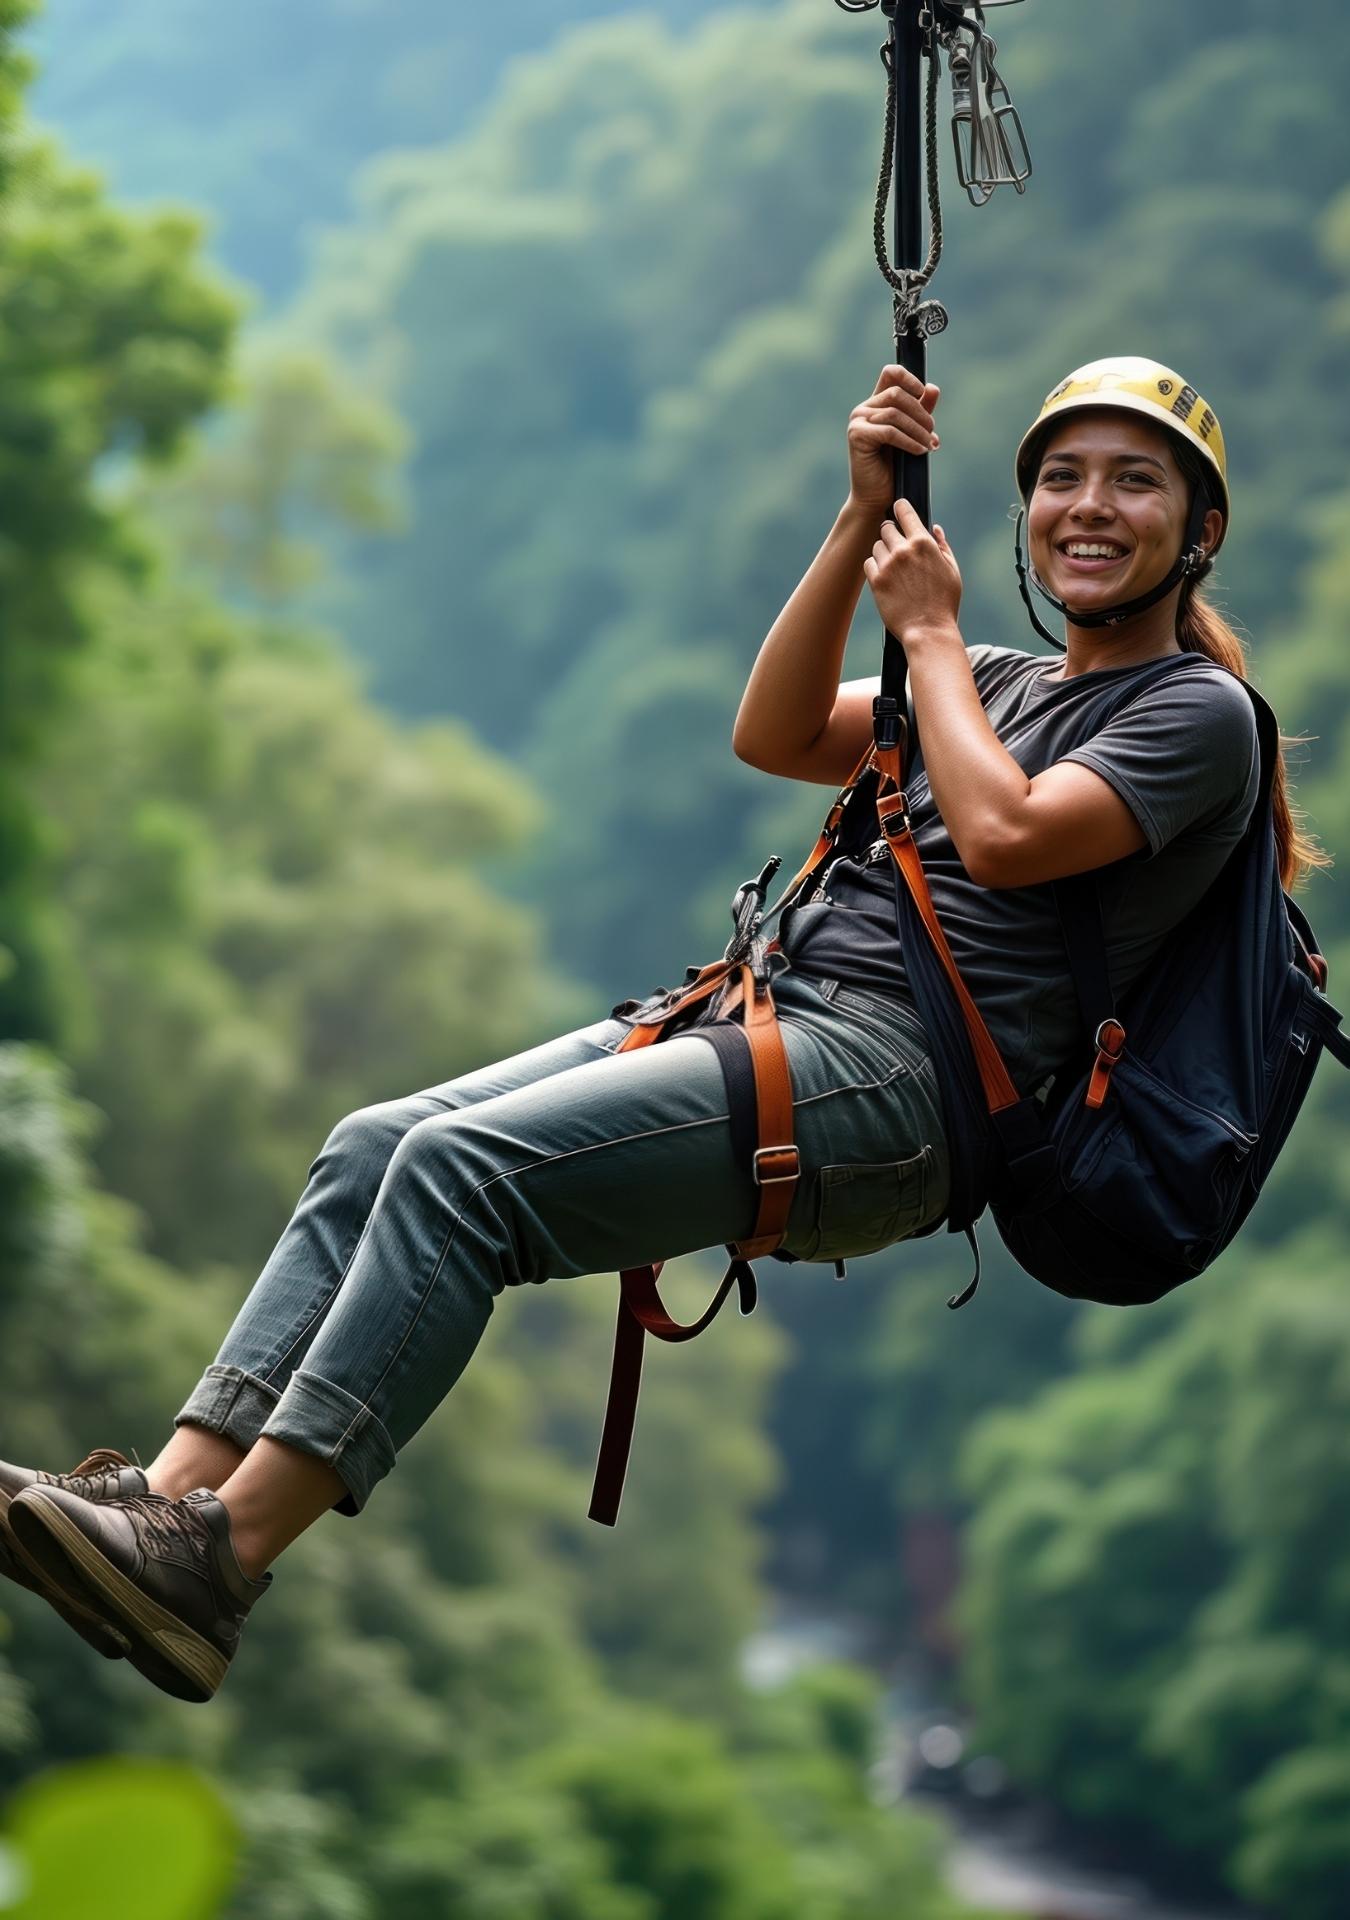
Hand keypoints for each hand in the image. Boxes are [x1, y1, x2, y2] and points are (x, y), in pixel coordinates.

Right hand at [847, 363, 940, 518]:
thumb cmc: (894, 468)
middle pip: (897, 393)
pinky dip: (909, 441)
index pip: (891, 374)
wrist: (877, 497)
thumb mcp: (912, 434)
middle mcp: (864, 409)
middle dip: (920, 413)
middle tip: (932, 433)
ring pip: (894, 412)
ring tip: (929, 445)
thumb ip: (921, 411)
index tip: (923, 393)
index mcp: (876, 404)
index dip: (909, 377)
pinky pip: (889, 431)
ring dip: (918, 429)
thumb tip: (932, 388)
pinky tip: (920, 451)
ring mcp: (858, 421)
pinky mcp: (857, 436)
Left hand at [862, 499, 961, 643]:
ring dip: (882, 552)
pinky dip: (874, 567)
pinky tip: (885, 577)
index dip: (899, 508)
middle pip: (886, 527)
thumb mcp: (952, 570)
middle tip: (896, 545)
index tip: (897, 509)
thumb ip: (942, 546)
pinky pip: (868, 563)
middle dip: (890, 533)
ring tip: (893, 567)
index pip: (904, 511)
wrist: (928, 630)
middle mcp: (904, 550)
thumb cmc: (944, 602)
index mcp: (924, 543)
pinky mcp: (876, 580)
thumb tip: (934, 528)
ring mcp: (888, 565)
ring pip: (876, 545)